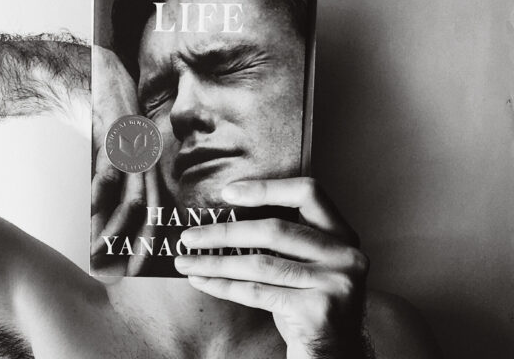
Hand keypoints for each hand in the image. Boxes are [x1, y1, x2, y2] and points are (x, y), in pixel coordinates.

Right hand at [89, 46, 159, 277]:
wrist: (96, 73)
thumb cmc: (105, 112)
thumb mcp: (112, 147)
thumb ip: (112, 176)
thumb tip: (102, 211)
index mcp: (150, 163)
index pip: (156, 209)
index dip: (148, 239)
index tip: (136, 266)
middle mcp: (147, 159)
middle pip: (151, 211)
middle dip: (138, 244)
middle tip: (125, 273)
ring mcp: (134, 149)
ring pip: (131, 199)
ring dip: (114, 229)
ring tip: (97, 251)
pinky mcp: (117, 137)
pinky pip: (110, 175)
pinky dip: (100, 200)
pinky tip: (89, 219)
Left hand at [175, 178, 369, 358]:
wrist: (332, 355)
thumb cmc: (307, 304)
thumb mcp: (303, 264)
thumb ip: (281, 239)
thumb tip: (221, 220)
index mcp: (342, 234)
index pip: (307, 192)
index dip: (267, 188)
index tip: (227, 193)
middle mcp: (346, 254)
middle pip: (275, 230)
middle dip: (224, 232)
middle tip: (189, 236)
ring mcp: (336, 282)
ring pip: (260, 264)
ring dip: (215, 263)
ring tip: (186, 262)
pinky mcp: (319, 310)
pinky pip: (258, 292)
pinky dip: (224, 286)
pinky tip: (203, 282)